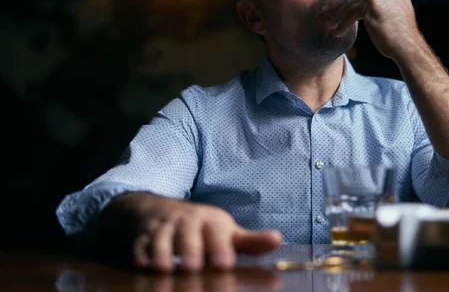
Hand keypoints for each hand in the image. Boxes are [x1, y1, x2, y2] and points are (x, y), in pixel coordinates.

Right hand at [101, 193, 282, 272]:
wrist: (160, 210)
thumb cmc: (201, 228)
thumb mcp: (226, 231)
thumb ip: (250, 241)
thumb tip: (278, 240)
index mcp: (211, 221)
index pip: (217, 232)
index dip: (219, 248)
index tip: (223, 264)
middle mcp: (187, 222)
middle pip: (188, 235)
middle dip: (189, 251)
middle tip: (193, 267)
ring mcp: (164, 228)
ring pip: (161, 239)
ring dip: (162, 253)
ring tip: (165, 269)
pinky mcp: (143, 236)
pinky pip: (139, 244)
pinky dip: (140, 254)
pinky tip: (143, 266)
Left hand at [322, 0, 418, 59]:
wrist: (406, 46)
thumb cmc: (399, 35)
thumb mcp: (392, 12)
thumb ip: (380, 3)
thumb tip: (362, 3)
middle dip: (340, 2)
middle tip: (327, 9)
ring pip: (352, 2)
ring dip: (339, 15)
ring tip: (330, 24)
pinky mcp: (372, 2)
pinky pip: (351, 12)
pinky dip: (343, 23)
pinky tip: (338, 31)